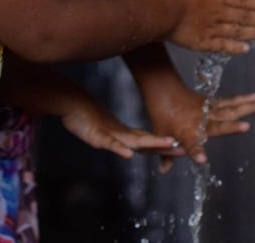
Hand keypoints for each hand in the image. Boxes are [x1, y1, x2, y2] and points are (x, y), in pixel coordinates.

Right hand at [61, 94, 177, 159]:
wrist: (69, 100)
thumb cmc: (84, 115)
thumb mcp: (102, 131)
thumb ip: (114, 138)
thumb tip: (127, 146)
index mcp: (123, 133)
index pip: (147, 141)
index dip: (163, 145)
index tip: (181, 148)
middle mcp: (120, 133)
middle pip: (146, 141)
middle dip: (165, 145)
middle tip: (185, 148)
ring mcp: (109, 133)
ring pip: (134, 140)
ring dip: (151, 143)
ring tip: (168, 144)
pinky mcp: (96, 135)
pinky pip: (110, 143)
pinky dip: (119, 148)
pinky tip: (128, 154)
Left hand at [146, 87, 254, 172]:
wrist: (164, 93)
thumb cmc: (162, 117)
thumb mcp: (161, 136)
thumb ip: (166, 155)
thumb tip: (163, 171)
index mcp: (186, 133)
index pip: (190, 146)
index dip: (196, 152)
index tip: (201, 160)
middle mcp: (200, 122)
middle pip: (218, 126)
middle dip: (231, 128)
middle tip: (246, 128)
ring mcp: (207, 111)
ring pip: (229, 110)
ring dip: (247, 107)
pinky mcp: (212, 104)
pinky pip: (229, 102)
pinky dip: (242, 99)